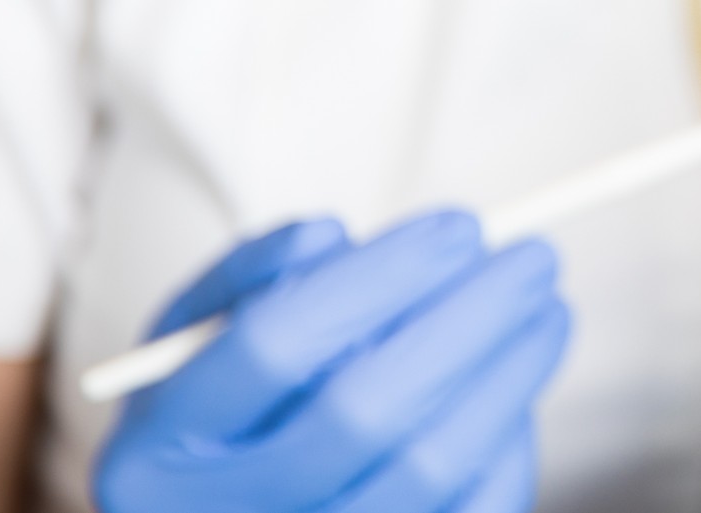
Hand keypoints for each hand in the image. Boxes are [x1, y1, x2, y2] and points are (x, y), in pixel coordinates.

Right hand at [91, 212, 570, 512]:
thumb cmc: (214, 420)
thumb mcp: (194, 342)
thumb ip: (251, 276)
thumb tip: (332, 238)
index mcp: (156, 453)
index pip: (271, 345)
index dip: (376, 278)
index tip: (459, 227)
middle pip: (361, 415)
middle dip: (466, 323)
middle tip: (532, 260)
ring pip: (426, 473)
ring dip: (507, 379)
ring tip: (545, 314)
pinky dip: (505, 449)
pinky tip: (515, 393)